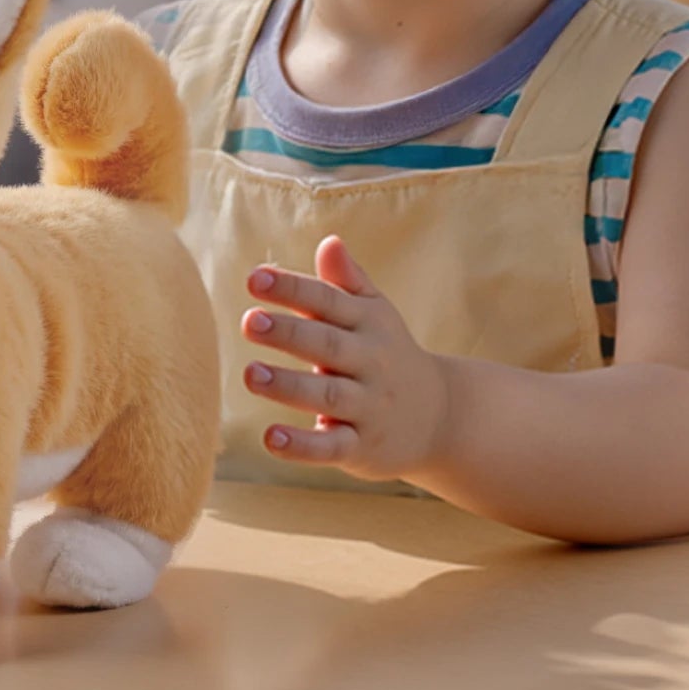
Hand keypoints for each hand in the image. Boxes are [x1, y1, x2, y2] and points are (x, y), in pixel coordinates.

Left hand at [241, 235, 447, 483]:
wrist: (440, 416)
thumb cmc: (388, 352)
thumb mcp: (374, 312)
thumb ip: (347, 280)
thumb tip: (329, 241)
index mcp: (368, 323)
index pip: (328, 300)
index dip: (292, 288)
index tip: (254, 278)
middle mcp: (370, 362)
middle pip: (327, 345)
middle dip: (289, 333)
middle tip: (248, 321)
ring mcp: (368, 407)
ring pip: (327, 395)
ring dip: (288, 386)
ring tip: (250, 374)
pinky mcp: (362, 448)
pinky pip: (333, 448)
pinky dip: (303, 446)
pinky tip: (270, 438)